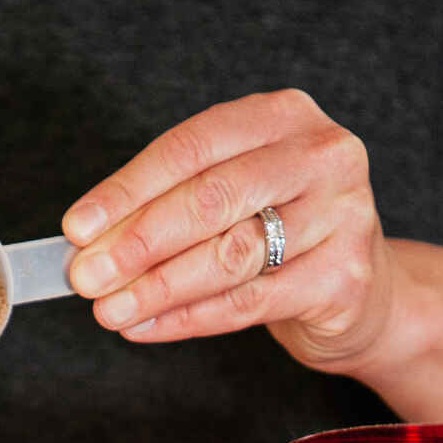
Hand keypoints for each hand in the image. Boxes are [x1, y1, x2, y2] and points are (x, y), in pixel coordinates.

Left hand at [63, 90, 394, 373]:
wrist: (363, 292)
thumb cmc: (286, 233)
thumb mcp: (235, 196)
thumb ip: (172, 204)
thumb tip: (91, 238)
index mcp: (284, 117)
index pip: (191, 147)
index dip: (127, 189)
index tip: (78, 227)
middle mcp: (322, 156)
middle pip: (211, 198)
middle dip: (138, 241)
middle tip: (87, 275)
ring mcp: (342, 217)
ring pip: (230, 254)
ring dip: (158, 287)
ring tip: (109, 309)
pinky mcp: (345, 278)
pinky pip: (250, 301)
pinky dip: (189, 318)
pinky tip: (148, 325)